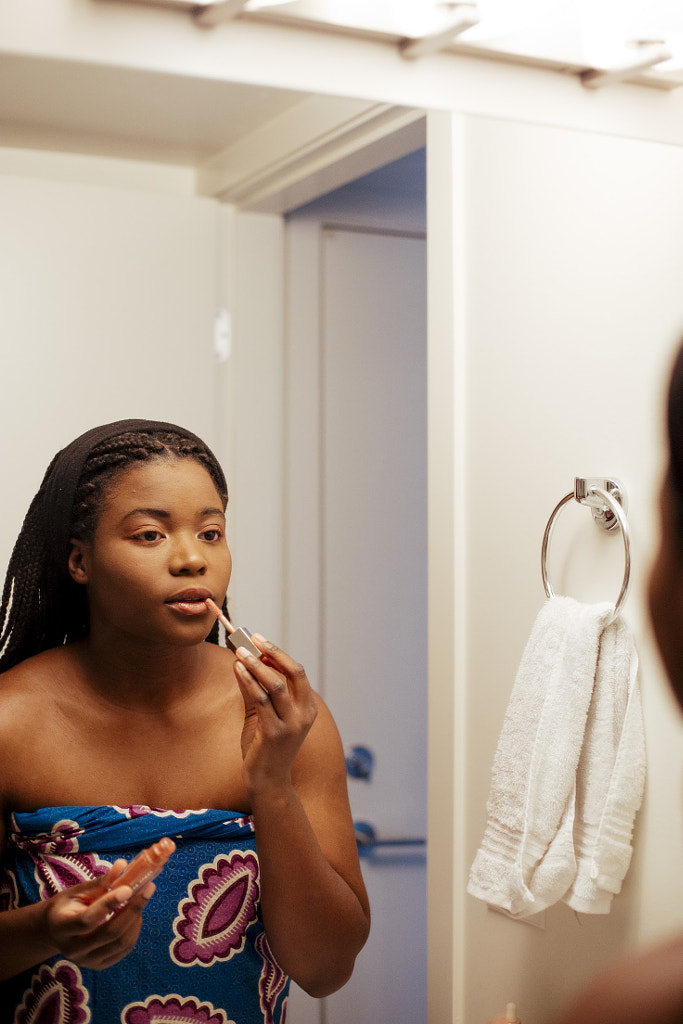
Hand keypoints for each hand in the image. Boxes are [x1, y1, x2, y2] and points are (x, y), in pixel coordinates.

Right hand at [43, 860, 154, 969]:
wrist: (55, 931)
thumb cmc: (68, 905)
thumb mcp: (78, 891)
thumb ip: (101, 882)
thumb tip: (123, 865)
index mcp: (62, 927)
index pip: (88, 919)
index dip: (109, 904)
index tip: (129, 888)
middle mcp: (73, 949)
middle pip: (109, 933)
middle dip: (132, 910)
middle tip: (148, 889)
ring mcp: (87, 961)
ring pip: (120, 943)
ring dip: (136, 919)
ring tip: (140, 900)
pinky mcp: (99, 965)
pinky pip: (124, 950)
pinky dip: (134, 930)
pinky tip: (135, 915)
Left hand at [233, 635, 317, 793]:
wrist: (267, 781)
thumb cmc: (265, 748)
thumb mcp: (264, 715)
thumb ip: (257, 690)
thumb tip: (246, 662)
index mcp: (307, 709)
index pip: (297, 673)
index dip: (279, 654)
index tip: (260, 640)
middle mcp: (303, 714)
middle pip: (293, 673)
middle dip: (272, 653)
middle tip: (252, 639)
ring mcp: (290, 724)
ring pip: (275, 684)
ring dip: (256, 665)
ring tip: (239, 652)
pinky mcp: (273, 733)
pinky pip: (260, 700)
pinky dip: (248, 681)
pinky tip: (238, 670)